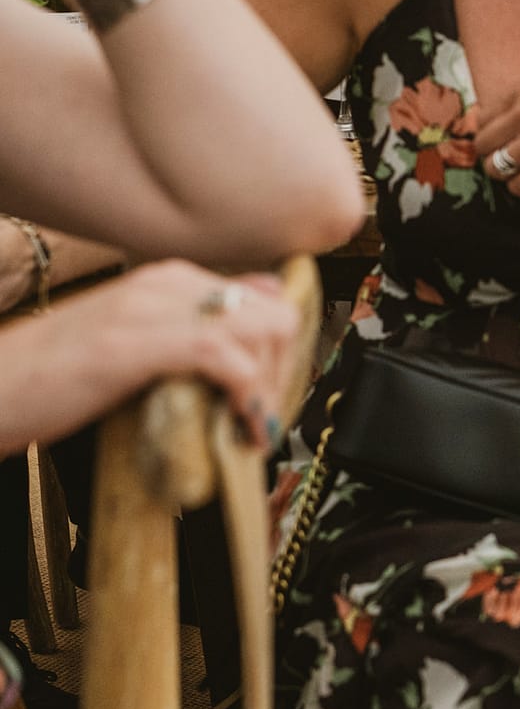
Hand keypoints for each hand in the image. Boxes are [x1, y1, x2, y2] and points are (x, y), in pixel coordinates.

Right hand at [46, 262, 298, 449]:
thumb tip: (244, 355)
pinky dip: (247, 395)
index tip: (269, 393)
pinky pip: (226, 356)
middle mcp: (165, 283)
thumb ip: (183, 339)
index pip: (264, 296)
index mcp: (165, 280)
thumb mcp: (132, 347)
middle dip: (283, 369)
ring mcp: (148, 309)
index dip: (279, 350)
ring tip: (249, 427)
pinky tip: (240, 428)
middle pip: (275, 312)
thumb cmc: (47, 380)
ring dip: (270, 384)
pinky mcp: (132, 344)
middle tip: (262, 416)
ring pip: (263, 328)